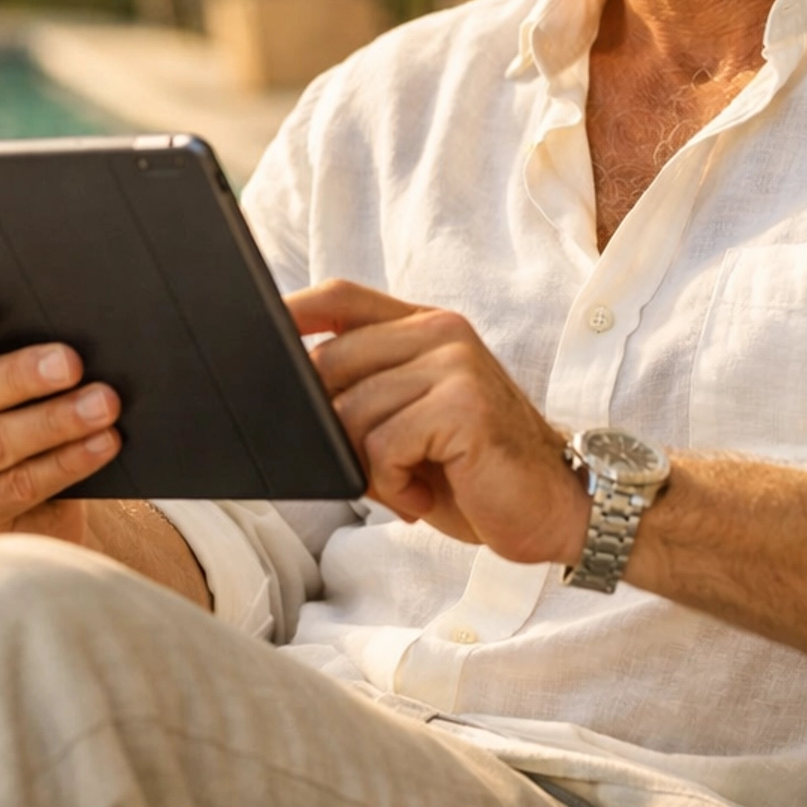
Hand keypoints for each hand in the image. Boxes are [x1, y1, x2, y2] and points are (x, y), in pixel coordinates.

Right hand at [0, 303, 120, 549]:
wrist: (25, 499)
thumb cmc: (15, 410)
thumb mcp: (2, 380)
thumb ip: (12, 350)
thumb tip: (68, 322)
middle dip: (20, 377)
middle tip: (72, 362)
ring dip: (55, 421)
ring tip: (104, 403)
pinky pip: (15, 489)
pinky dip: (66, 463)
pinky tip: (103, 443)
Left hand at [289, 279, 587, 565]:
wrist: (557, 508)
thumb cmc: (473, 472)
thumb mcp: (410, 425)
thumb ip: (361, 398)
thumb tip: (289, 403)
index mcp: (426, 327)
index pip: (341, 298)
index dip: (291, 312)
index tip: (248, 336)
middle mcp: (441, 333)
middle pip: (330, 363)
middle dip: (330, 430)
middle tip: (375, 471)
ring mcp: (454, 365)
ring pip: (352, 414)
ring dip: (369, 470)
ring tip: (411, 487)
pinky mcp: (462, 406)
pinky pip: (383, 445)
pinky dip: (393, 486)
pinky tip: (426, 498)